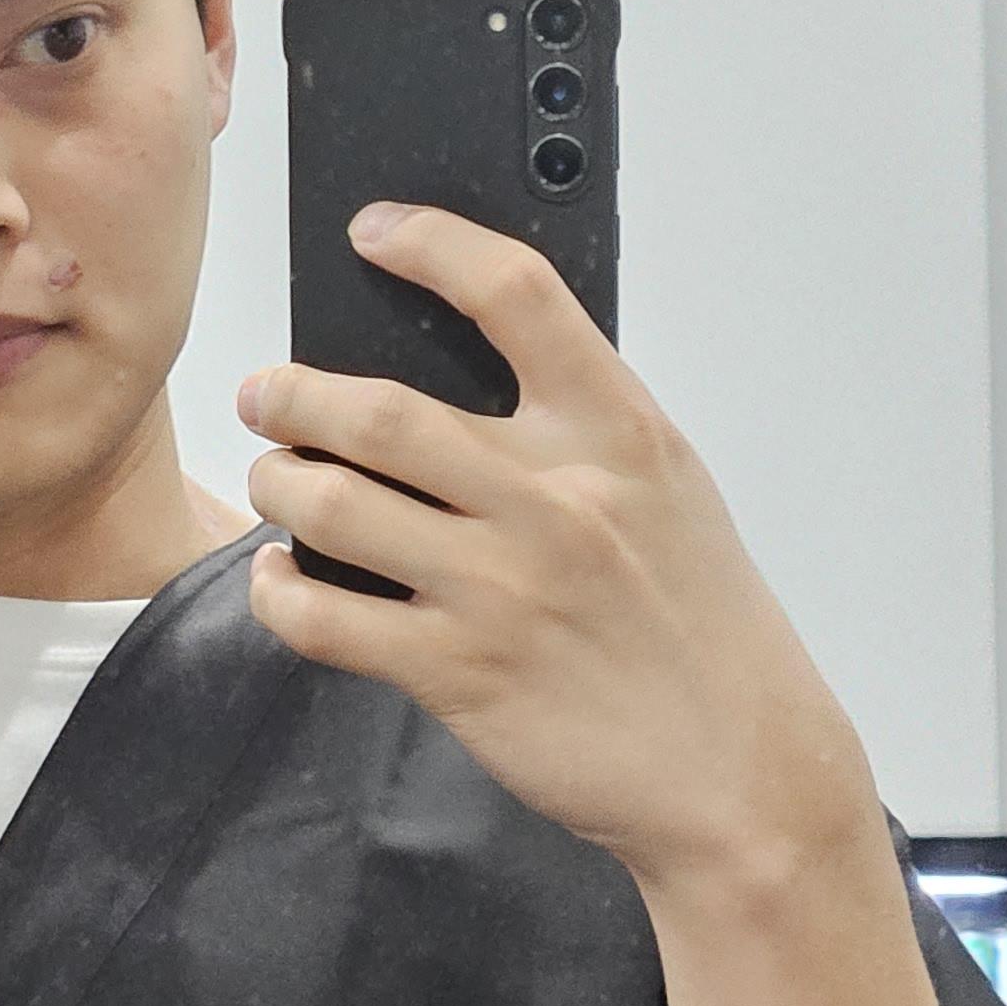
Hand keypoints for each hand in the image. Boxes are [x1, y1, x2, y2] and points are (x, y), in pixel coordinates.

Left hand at [235, 202, 880, 894]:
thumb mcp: (667, 496)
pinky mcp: (457, 672)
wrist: (743, 776)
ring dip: (276, 484)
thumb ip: (576, 435)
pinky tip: (280, 577)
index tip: (374, 230)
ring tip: (274, 481)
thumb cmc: (698, 627)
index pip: (517, 295)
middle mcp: (556, 501)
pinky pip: (319, 615)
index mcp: (619, 436)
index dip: (432, 244)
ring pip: (329, 505)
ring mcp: (501, 588)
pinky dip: (276, 589)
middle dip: (292, 394)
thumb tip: (450, 377)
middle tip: (263, 394)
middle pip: (379, 410)